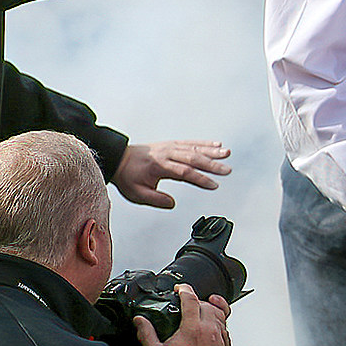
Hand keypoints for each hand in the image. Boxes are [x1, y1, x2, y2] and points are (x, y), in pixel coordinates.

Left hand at [113, 139, 231, 207]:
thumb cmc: (128, 176)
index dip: (200, 179)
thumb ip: (155, 199)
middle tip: (227, 170)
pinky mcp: (171, 144)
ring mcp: (169, 147)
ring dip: (212, 151)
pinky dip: (204, 142)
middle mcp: (166, 154)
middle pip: (193, 158)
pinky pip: (190, 142)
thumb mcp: (136, 193)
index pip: (184, 172)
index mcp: (159, 166)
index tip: (213, 185)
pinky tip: (216, 144)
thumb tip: (171, 203)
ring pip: (194, 148)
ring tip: (226, 153)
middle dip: (212, 164)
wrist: (118, 159)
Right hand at [136, 287, 231, 345]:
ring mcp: (220, 340)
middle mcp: (210, 331)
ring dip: (211, 310)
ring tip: (202, 310)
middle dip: (198, 300)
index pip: (191, 299)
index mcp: (193, 328)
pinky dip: (219, 325)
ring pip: (220, 316)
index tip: (180, 288)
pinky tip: (212, 329)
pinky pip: (225, 331)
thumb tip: (139, 321)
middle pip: (208, 305)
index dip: (185, 290)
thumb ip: (146, 334)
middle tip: (188, 302)